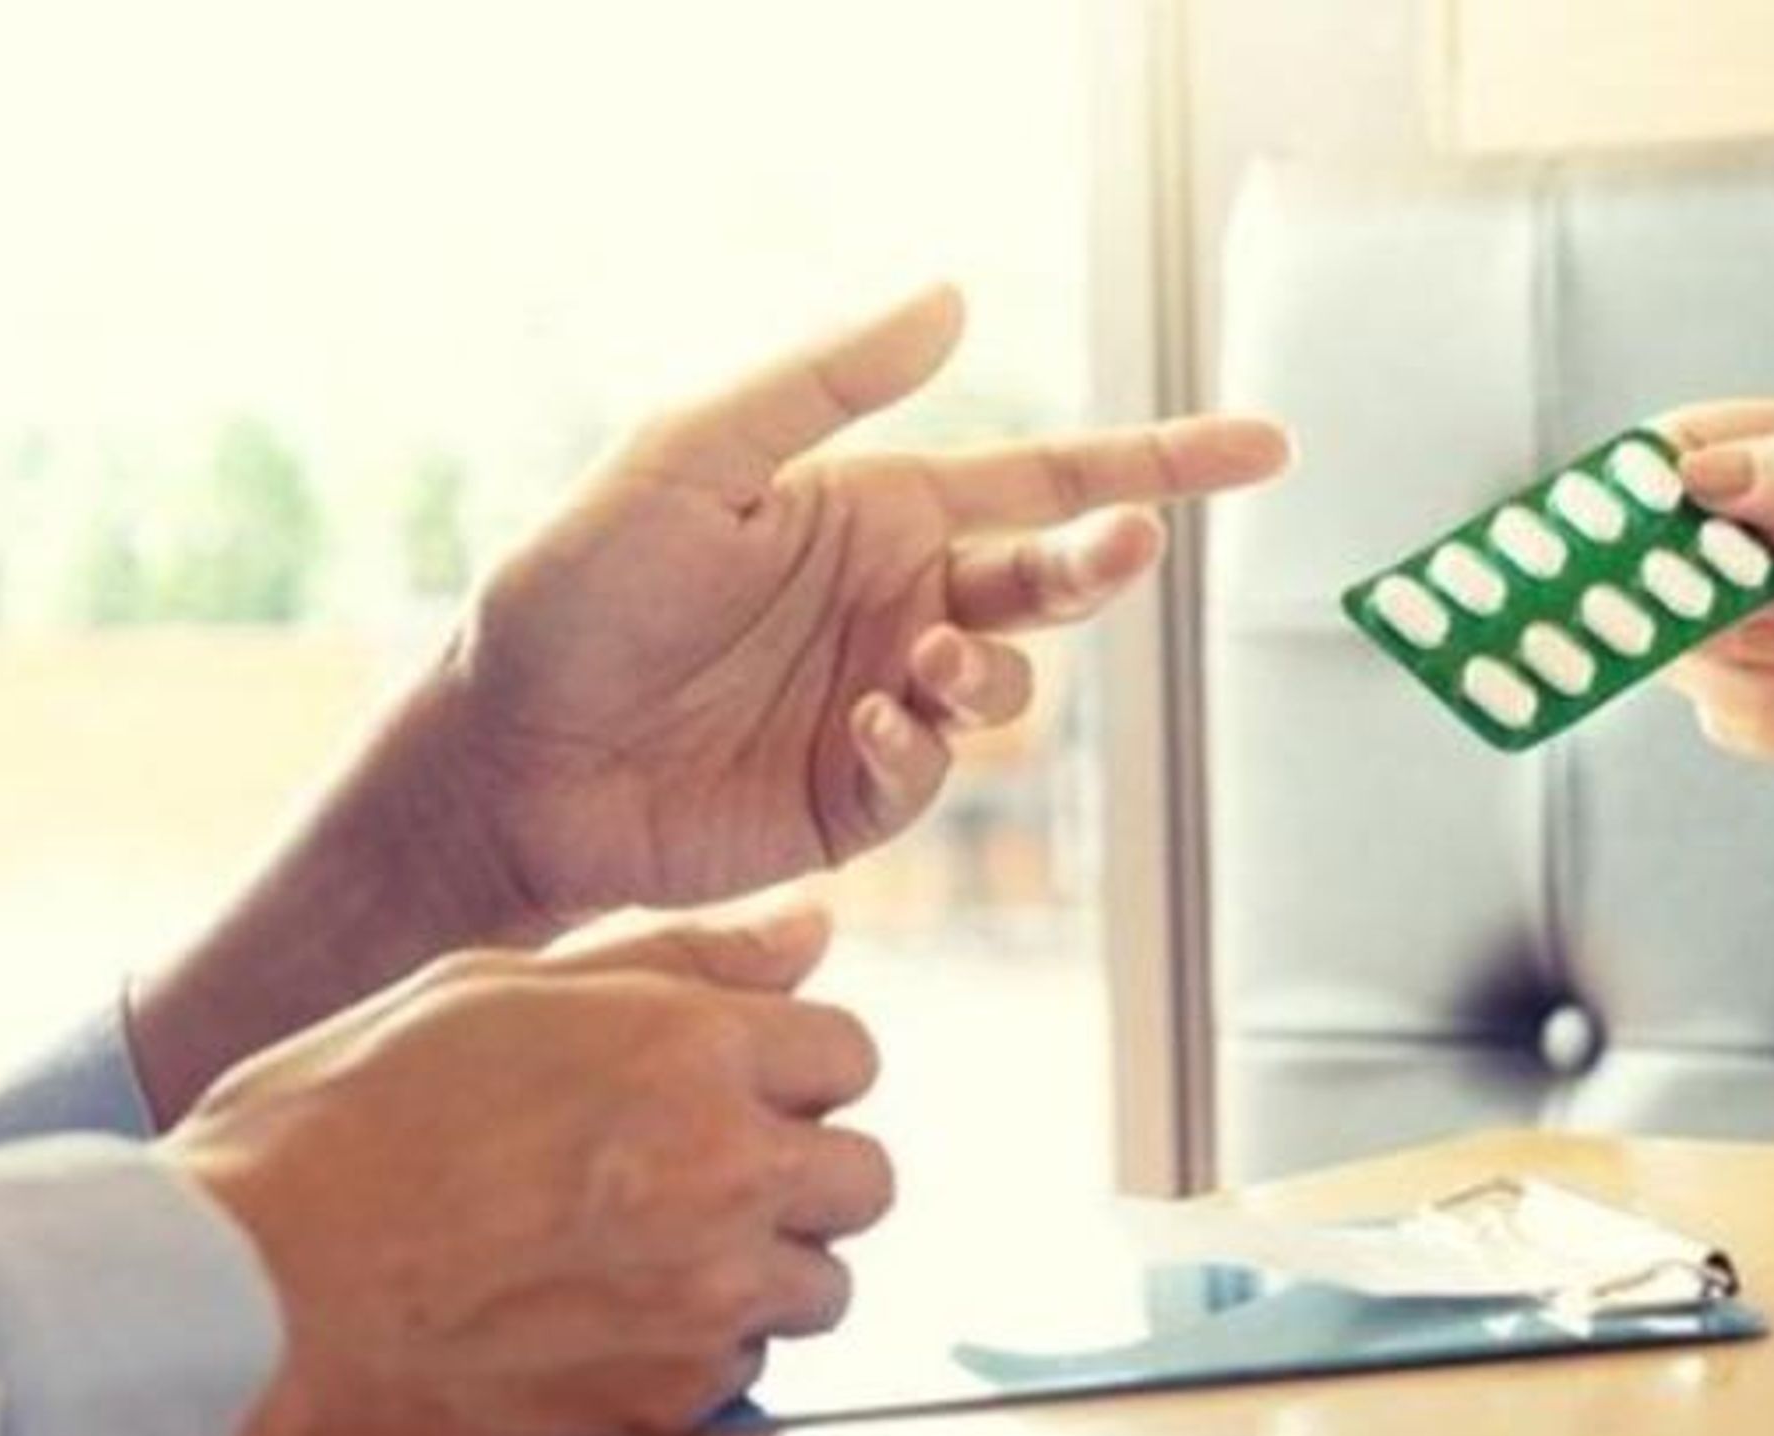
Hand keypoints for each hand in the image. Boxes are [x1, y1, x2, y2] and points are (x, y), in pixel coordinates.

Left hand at [129, 287, 1291, 1118]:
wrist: (505, 757)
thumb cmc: (574, 593)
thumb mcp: (691, 457)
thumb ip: (827, 382)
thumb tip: (955, 298)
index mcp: (880, 512)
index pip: (1049, 480)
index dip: (1164, 464)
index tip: (1268, 448)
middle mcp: (902, 605)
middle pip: (1055, 582)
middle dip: (1102, 561)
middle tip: (1120, 547)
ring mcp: (887, 705)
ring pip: (1011, 686)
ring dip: (988, 670)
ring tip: (918, 668)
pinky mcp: (860, 800)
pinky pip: (937, 770)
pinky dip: (917, 748)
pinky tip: (859, 727)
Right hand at [163, 898, 895, 1435]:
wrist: (241, 1294)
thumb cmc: (337, 1125)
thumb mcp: (488, 990)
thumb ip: (672, 958)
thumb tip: (808, 929)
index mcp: (688, 1051)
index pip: (849, 1052)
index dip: (790, 1068)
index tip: (729, 1088)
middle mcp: (726, 1172)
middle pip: (865, 1177)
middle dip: (800, 1172)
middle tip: (694, 1177)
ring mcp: (708, 1296)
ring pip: (824, 1284)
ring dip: (763, 1269)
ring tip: (638, 1255)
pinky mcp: (669, 1401)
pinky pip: (745, 1369)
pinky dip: (697, 1351)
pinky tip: (595, 1323)